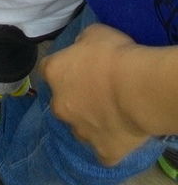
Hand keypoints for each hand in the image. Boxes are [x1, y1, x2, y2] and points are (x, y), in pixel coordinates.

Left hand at [40, 23, 149, 165]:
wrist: (137, 89)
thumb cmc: (114, 55)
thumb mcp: (94, 33)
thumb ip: (82, 44)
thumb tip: (81, 50)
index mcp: (55, 73)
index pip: (48, 69)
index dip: (63, 68)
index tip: (77, 66)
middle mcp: (60, 105)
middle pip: (62, 102)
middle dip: (75, 98)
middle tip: (98, 91)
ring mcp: (80, 131)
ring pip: (81, 127)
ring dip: (91, 121)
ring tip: (113, 112)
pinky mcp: (102, 152)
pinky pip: (103, 150)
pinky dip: (109, 143)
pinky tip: (121, 133)